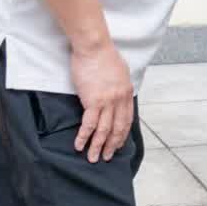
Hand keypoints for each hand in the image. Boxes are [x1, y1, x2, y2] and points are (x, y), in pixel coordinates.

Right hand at [70, 40, 133, 161]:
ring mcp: (107, 102)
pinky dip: (84, 137)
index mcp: (127, 93)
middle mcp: (120, 100)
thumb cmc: (103, 56)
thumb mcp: (120, 72)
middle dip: (112, 145)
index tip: (118, 144)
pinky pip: (89, 124)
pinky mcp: (93, 101)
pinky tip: (79, 146)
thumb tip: (118, 93)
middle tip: (106, 157)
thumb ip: (120, 85)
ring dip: (98, 146)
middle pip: (117, 128)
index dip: (122, 134)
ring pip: (104, 130)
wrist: (94, 47)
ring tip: (93, 158)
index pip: (127, 119)